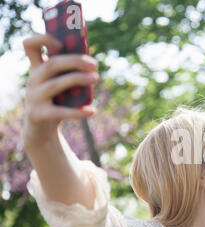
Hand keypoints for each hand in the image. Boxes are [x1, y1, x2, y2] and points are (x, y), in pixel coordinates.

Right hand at [22, 34, 98, 148]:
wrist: (41, 131)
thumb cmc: (56, 103)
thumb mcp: (60, 85)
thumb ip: (70, 74)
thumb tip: (92, 65)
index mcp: (37, 69)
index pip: (30, 45)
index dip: (43, 39)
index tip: (61, 43)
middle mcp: (33, 80)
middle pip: (51, 64)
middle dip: (75, 61)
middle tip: (94, 65)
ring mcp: (33, 97)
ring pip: (56, 84)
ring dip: (78, 79)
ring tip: (96, 78)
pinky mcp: (38, 114)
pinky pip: (60, 112)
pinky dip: (78, 112)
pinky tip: (93, 111)